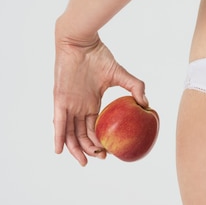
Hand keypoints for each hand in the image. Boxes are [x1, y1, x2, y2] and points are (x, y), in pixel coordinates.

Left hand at [53, 32, 147, 165]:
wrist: (80, 42)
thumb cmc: (98, 56)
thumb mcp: (120, 74)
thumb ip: (135, 87)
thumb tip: (146, 104)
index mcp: (91, 104)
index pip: (93, 129)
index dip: (99, 141)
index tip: (109, 151)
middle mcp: (78, 108)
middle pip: (82, 135)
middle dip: (90, 149)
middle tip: (102, 158)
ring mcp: (69, 105)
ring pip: (70, 133)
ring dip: (76, 149)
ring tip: (84, 161)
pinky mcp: (61, 100)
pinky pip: (59, 122)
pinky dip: (59, 136)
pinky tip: (60, 150)